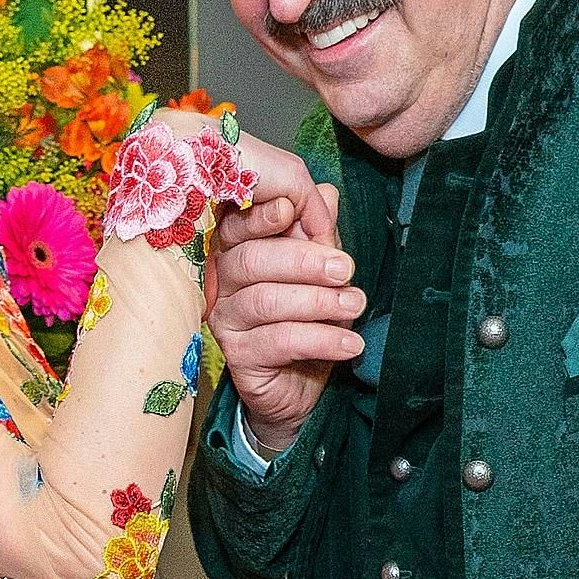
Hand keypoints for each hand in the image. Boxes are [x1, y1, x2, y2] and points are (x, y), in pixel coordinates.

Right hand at [207, 137, 358, 451]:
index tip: (296, 210)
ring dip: (318, 301)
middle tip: (346, 269)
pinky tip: (350, 343)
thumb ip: (319, 235)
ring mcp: (225, 319)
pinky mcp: (237, 355)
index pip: (240, 225)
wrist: (298, 385)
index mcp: (238, 250)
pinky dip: (321, 339)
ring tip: (356, 305)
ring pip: (266, 300)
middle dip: (304, 261)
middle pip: (252, 260)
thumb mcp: (321, 273)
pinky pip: (278, 340)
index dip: (265, 215)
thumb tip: (327, 193)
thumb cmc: (306, 318)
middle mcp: (222, 282)